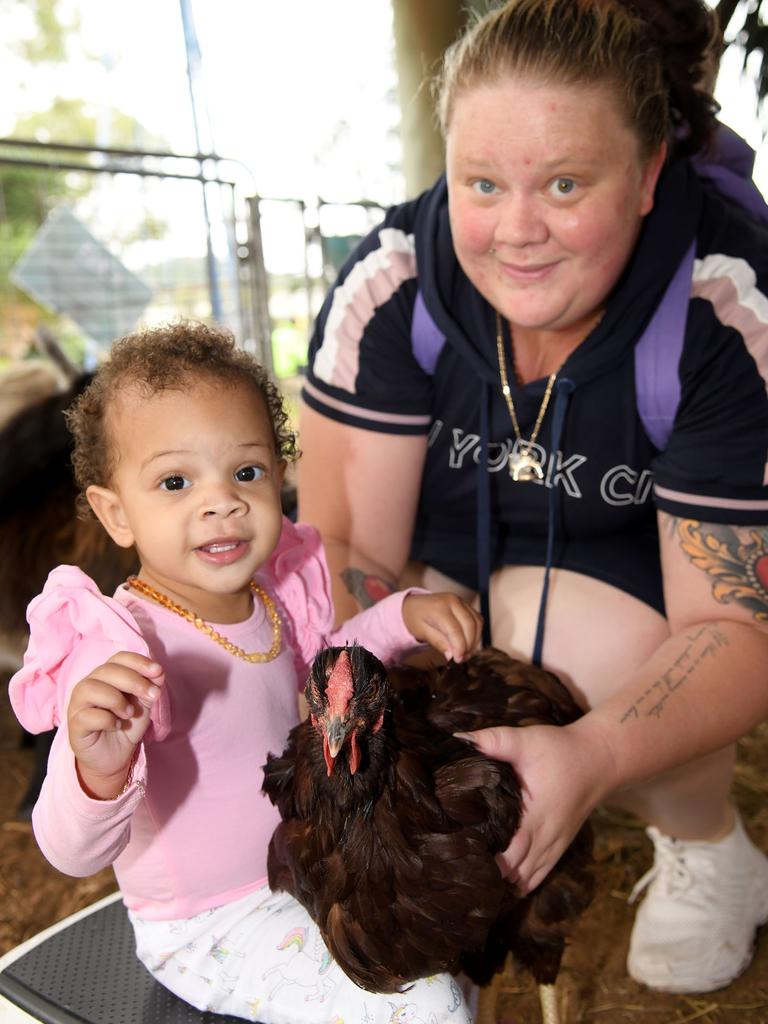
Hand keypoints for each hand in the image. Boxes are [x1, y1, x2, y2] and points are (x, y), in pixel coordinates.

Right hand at [67, 652, 164, 798]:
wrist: (115, 757)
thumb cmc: (126, 725)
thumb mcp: (144, 704)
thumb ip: (150, 686)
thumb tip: (158, 672)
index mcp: (107, 675)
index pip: (119, 658)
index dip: (139, 661)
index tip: (158, 671)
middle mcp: (89, 684)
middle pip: (107, 670)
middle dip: (134, 681)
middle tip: (153, 696)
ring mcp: (78, 703)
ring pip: (91, 688)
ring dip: (117, 700)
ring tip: (129, 714)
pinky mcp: (74, 724)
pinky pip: (87, 715)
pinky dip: (107, 720)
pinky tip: (116, 726)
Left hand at [402, 592, 482, 661]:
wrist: (414, 605)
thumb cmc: (416, 619)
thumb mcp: (422, 632)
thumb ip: (438, 642)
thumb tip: (452, 655)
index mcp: (439, 607)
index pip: (454, 629)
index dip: (459, 646)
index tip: (458, 659)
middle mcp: (453, 601)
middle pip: (470, 625)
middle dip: (469, 645)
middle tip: (461, 659)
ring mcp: (461, 601)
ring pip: (477, 622)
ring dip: (475, 640)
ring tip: (465, 653)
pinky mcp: (467, 605)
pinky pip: (477, 620)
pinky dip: (476, 633)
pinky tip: (467, 643)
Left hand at [461, 719, 612, 892]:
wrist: (599, 760)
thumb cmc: (560, 750)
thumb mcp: (526, 740)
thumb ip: (494, 741)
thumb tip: (460, 739)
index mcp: (532, 815)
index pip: (507, 851)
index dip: (485, 861)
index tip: (463, 858)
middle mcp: (543, 835)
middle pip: (513, 868)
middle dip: (490, 874)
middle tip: (463, 872)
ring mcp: (554, 843)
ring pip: (527, 875)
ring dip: (506, 880)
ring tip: (480, 884)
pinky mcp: (561, 844)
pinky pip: (542, 872)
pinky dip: (525, 881)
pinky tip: (509, 887)